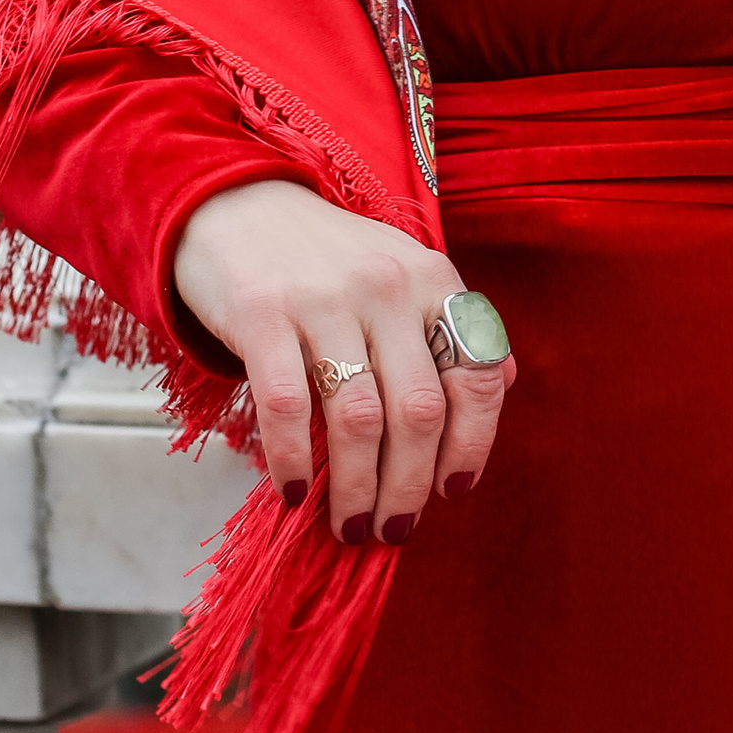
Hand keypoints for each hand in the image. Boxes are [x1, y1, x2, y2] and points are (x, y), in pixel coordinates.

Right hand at [171, 177, 515, 547]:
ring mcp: (323, 296)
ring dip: (356, 490)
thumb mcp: (400, 273)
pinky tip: (292, 491)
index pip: (476, 374)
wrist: (234, 204)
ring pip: (358, 419)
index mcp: (431, 278)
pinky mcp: (262, 311)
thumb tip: (499, 386)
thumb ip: (449, 326)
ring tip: (348, 526)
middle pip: (419, 412)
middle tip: (392, 529)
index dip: (472, 445)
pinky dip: (292, 462)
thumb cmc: (326, 259)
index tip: (452, 492)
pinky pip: (287, 406)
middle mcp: (387, 283)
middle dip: (410, 487)